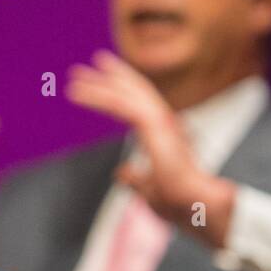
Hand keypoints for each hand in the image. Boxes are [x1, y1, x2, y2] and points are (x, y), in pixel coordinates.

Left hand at [66, 50, 236, 247]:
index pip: (140, 105)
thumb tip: (120, 173)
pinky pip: (121, 104)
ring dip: (99, 83)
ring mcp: (161, 121)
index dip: (121, 90)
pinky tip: (78, 92)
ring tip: (76, 74)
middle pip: (134, 91)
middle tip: (90, 64)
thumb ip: (135, 179)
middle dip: (112, 77)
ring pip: (125, 94)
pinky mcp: (155, 124)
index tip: (103, 82)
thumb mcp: (148, 189)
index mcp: (163, 135)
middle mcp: (164, 122)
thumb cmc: (176, 204)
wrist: (194, 206)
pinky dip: (99, 95)